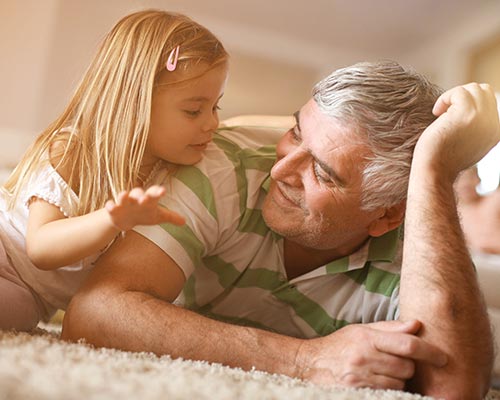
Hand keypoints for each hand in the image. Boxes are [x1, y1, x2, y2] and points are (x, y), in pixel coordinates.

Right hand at [105, 185, 184, 230]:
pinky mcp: (114, 209)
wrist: (125, 218)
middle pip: (138, 192)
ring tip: (124, 195)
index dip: (157, 192)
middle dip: (140, 194)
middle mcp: (136, 198)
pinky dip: (110, 206)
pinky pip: (110, 206)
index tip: (163, 191)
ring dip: (123, 196)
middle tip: (144, 197)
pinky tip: (110, 207)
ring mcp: (124, 203)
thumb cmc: (144, 214)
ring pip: (123, 196)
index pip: (153, 193)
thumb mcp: (157, 216)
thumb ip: (170, 217)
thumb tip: (185, 222)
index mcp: (148, 198)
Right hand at [296, 320, 446, 389]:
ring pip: (399, 382)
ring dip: (398, 379)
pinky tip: (381, 382)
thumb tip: (417, 324)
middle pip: (406, 367)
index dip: (430, 351)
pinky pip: (387, 393)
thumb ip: (390, 328)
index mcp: (367, 338)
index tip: (443, 357)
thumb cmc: (339, 346)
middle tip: (395, 363)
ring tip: (382, 372)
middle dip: (407, 367)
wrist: (309, 364)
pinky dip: (389, 389)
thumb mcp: (361, 330)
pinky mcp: (357, 392)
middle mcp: (364, 357)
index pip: (407, 344)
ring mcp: (360, 378)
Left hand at [414, 83, 499, 179]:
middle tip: (446, 112)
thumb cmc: (441, 158)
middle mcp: (493, 124)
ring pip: (474, 88)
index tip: (450, 117)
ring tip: (441, 113)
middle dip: (462, 96)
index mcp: (495, 131)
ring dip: (454, 96)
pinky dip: (445, 99)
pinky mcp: (467, 114)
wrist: (434, 171)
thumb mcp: (466, 141)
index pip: (489, 102)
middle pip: (484, 91)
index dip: (467, 104)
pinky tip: (436, 113)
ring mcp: (482, 118)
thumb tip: (468, 103)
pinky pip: (459, 92)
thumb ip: (475, 125)